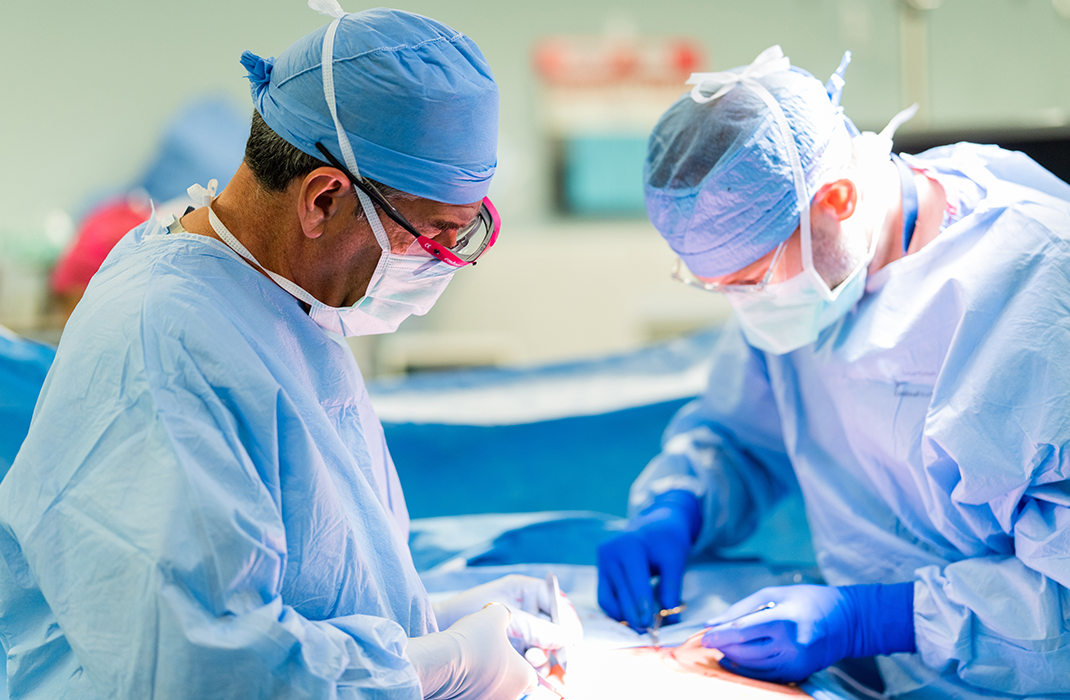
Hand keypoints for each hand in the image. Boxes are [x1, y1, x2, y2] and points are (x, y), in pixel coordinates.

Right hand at [407, 603, 535, 699]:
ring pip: (493, 693)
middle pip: (511, 686)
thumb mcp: (493, 615)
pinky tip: (459, 673)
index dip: (521, 667)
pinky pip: (474, 696)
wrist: (443, 660)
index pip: (532, 679)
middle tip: (487, 657)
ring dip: (485, 682)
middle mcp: (511, 696)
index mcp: (524, 677)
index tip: (508, 657)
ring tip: (470, 663)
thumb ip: (503, 615)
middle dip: (502, 674)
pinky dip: (469, 688)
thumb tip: (502, 615)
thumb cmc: (473, 639)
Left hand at [433, 575, 581, 669]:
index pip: (558, 603)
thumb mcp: (504, 614)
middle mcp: (528, 608)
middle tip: (564, 663)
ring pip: (546, 646)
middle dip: (559, 646)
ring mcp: (522, 628)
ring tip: (534, 662)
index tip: (573, 640)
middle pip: (555, 628)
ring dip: (546, 658)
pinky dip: (537, 668)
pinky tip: (538, 675)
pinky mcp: (514, 648)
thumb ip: (535, 626)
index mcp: (528, 590)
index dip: (569, 621)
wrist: (441, 625)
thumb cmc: (466, 609)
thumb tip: (565, 639)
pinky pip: (533, 658)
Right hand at [597, 490, 699, 630]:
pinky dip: (616, 609)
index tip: (650, 625)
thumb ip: (672, 588)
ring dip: (622, 615)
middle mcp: (610, 552)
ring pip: (608, 597)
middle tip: (646, 632)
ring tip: (638, 627)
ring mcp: (602, 560)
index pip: (635, 582)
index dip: (642, 606)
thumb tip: (671, 619)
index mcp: (629, 545)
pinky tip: (629, 619)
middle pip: (620, 592)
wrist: (654, 525)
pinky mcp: (600, 569)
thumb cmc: (667, 541)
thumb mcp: (675, 559)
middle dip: (633, 615)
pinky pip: (605, 596)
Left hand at [701, 583, 914, 682]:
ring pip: (752, 665)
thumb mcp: (774, 594)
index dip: (719, 635)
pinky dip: (746, 669)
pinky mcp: (798, 674)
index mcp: (785, 619)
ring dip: (732, 658)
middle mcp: (791, 644)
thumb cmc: (807, 599)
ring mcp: (796, 662)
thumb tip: (712, 623)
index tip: (703, 635)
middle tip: (708, 640)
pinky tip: (735, 660)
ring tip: (721, 648)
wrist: (847, 621)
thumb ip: (741, 609)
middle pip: (745, 650)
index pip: (743, 631)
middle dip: (722, 646)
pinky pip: (764, 675)